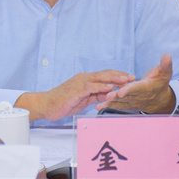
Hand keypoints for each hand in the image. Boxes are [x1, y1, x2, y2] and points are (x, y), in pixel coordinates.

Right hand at [15, 70, 134, 121]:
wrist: (46, 104)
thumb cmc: (63, 102)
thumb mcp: (83, 99)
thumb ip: (95, 95)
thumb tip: (107, 95)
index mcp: (86, 80)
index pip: (105, 75)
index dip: (117, 75)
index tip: (129, 78)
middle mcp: (84, 79)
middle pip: (104, 74)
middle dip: (119, 75)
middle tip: (132, 77)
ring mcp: (79, 83)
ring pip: (99, 78)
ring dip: (113, 79)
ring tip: (125, 80)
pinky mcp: (76, 90)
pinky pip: (90, 87)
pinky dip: (101, 86)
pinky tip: (110, 87)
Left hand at [95, 53, 175, 113]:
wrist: (160, 99)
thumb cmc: (160, 83)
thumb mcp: (165, 73)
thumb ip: (165, 65)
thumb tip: (167, 56)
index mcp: (146, 87)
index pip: (137, 88)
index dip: (129, 89)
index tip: (121, 91)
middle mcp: (138, 96)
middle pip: (126, 96)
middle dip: (116, 96)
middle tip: (107, 96)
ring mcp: (133, 101)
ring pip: (121, 102)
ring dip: (111, 103)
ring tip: (100, 104)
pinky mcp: (128, 104)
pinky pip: (119, 106)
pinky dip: (109, 106)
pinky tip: (99, 107)